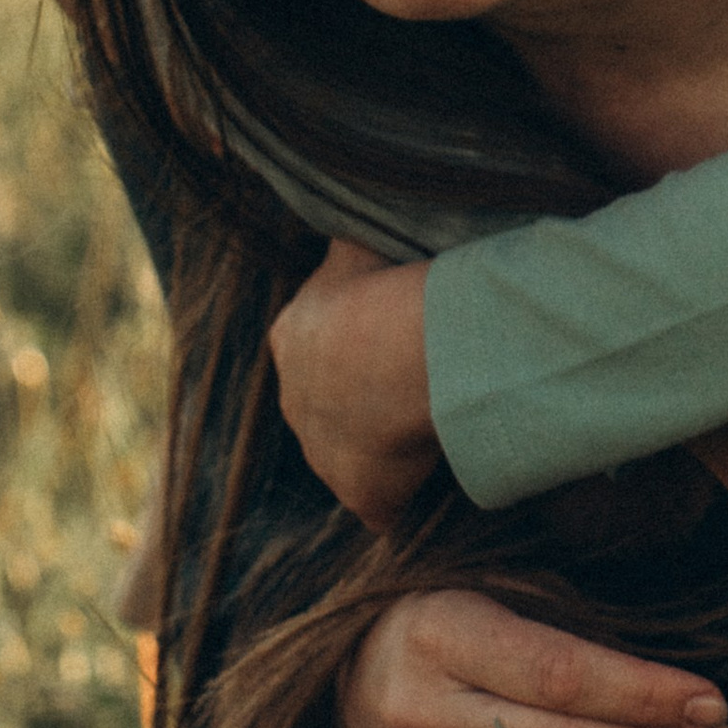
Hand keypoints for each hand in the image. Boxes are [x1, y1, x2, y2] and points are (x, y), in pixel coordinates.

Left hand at [269, 241, 437, 523]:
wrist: (396, 350)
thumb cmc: (380, 288)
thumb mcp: (355, 247)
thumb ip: (348, 248)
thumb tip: (347, 226)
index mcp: (291, 339)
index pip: (318, 347)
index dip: (358, 344)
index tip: (394, 337)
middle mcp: (296, 401)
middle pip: (331, 404)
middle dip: (367, 397)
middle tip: (418, 380)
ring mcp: (324, 453)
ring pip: (353, 452)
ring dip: (386, 444)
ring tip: (433, 420)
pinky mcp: (358, 492)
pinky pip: (381, 500)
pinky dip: (404, 493)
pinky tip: (436, 471)